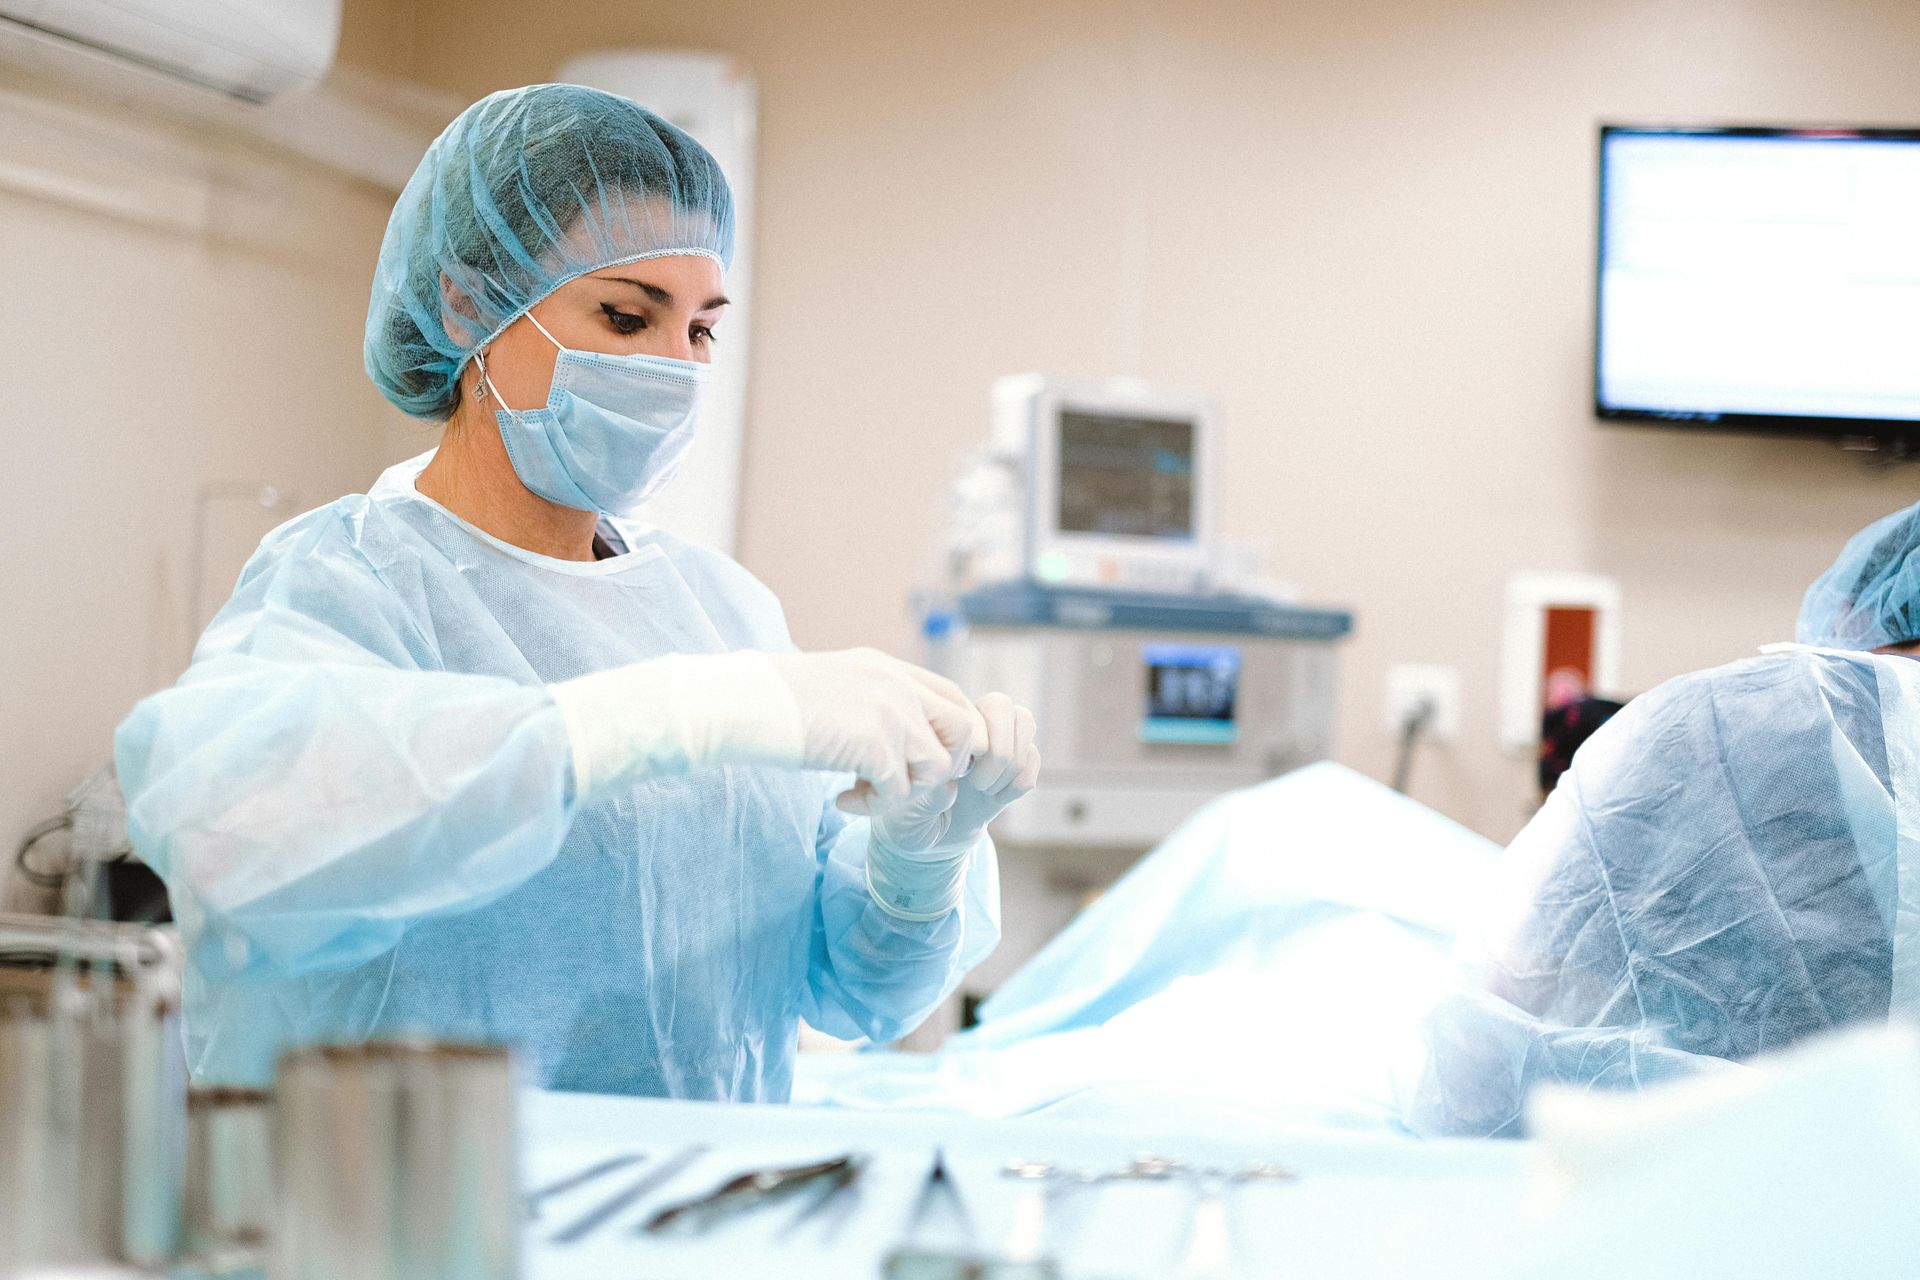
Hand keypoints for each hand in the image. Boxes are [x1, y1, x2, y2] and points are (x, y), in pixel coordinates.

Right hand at [767, 650, 987, 807]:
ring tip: (865, 792)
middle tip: (904, 780)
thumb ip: (871, 699)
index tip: (916, 759)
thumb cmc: (773, 701)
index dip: (948, 735)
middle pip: (965, 730)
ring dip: (906, 790)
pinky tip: (842, 799)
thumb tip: (895, 733)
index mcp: (889, 668)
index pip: (953, 697)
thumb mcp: (835, 684)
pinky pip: (899, 792)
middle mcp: (898, 685)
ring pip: (938, 767)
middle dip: (943, 765)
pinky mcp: (874, 745)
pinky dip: (872, 806)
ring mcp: (890, 712)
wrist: (742, 703)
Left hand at [864, 692, 1040, 850]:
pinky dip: (1019, 783)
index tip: (956, 776)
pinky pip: (1034, 758)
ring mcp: (994, 743)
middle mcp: (968, 727)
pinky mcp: (1013, 766)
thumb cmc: (908, 820)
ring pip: (1025, 722)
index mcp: (937, 727)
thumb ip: (927, 797)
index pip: (969, 708)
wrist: (929, 841)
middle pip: (1003, 706)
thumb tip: (952, 786)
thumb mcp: (905, 813)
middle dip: (999, 750)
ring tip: (986, 790)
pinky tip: (997, 799)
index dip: (973, 744)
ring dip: (1012, 764)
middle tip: (979, 784)